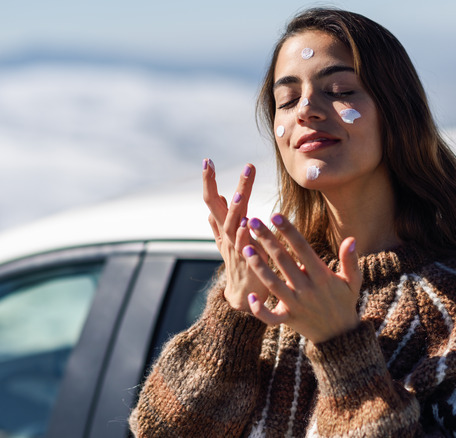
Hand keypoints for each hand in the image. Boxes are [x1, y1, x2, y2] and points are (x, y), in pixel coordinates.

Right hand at [202, 159, 268, 311]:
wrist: (244, 295)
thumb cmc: (239, 263)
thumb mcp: (227, 239)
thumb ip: (221, 218)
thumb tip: (219, 195)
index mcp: (223, 228)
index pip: (212, 201)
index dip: (209, 182)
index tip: (207, 160)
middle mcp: (227, 236)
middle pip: (222, 208)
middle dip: (229, 187)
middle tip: (243, 166)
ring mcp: (235, 250)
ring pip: (232, 226)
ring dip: (234, 210)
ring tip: (237, 194)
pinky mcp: (248, 263)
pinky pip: (245, 248)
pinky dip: (245, 236)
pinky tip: (248, 224)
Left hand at [242, 213, 361, 342]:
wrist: (340, 335)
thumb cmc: (344, 301)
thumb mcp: (353, 281)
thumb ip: (350, 260)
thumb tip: (351, 239)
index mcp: (322, 276)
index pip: (302, 248)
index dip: (289, 231)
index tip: (275, 215)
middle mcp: (307, 289)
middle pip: (284, 261)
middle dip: (268, 240)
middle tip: (252, 221)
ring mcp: (296, 305)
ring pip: (273, 284)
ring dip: (258, 266)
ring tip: (246, 248)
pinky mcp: (288, 319)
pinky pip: (271, 317)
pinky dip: (260, 310)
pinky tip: (251, 297)